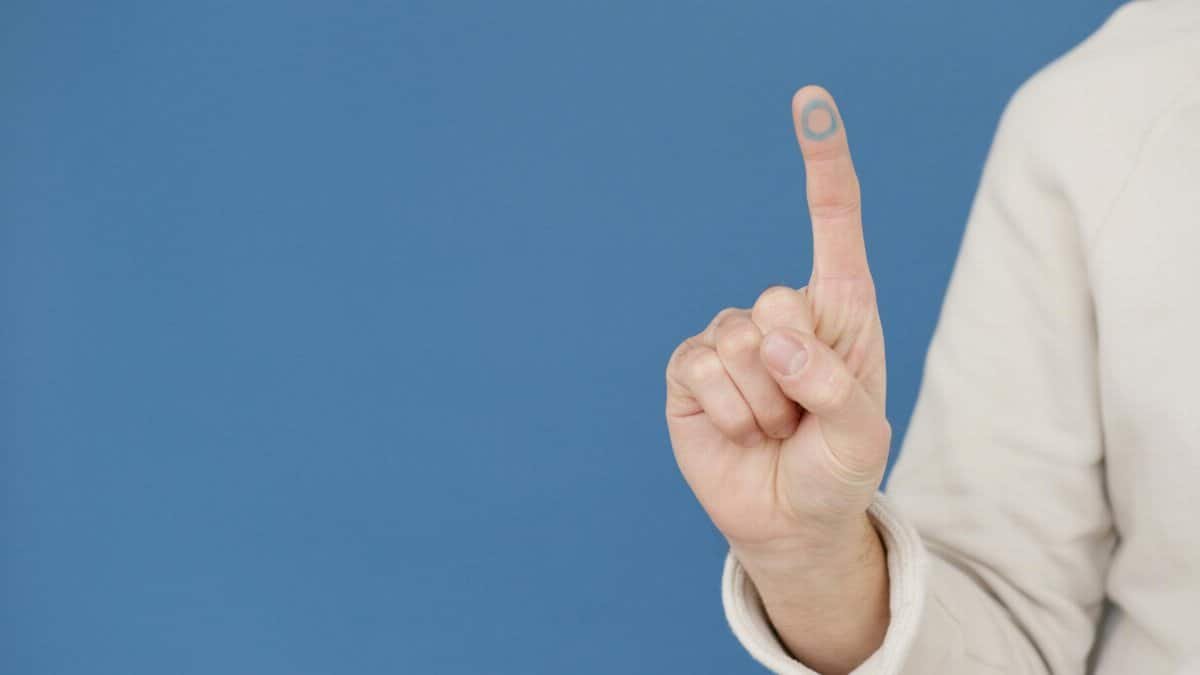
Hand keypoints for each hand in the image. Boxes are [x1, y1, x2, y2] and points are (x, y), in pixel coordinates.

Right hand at [665, 86, 889, 670]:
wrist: (792, 520)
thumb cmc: (838, 466)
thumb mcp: (862, 430)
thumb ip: (830, 381)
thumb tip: (768, 340)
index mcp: (838, 310)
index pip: (832, 223)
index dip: (822, 163)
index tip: (809, 101)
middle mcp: (781, 315)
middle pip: (778, 298)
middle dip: (798, 371)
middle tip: (804, 414)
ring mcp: (731, 340)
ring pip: (740, 342)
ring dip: (765, 404)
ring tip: (775, 430)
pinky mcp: (690, 371)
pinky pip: (702, 367)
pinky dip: (729, 410)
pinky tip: (740, 430)